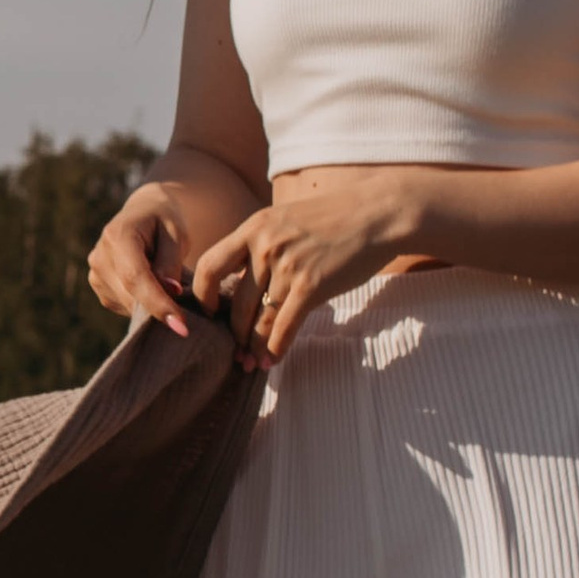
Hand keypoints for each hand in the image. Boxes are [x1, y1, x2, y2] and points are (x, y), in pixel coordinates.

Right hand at [87, 189, 201, 338]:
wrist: (144, 213)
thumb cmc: (165, 220)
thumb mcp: (176, 234)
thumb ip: (170, 261)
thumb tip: (169, 291)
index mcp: (117, 236)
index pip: (135, 277)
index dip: (157, 303)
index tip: (181, 325)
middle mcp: (99, 256)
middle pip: (130, 295)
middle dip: (160, 308)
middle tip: (188, 312)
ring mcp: (96, 274)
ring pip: (128, 305)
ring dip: (152, 305)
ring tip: (169, 285)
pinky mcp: (100, 288)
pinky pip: (125, 307)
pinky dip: (143, 303)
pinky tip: (154, 287)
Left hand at [189, 170, 432, 364]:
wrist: (376, 214)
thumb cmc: (332, 219)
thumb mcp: (284, 219)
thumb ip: (259, 245)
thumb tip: (237, 279)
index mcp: (253, 229)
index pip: (209, 266)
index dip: (202, 295)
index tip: (209, 313)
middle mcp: (265, 247)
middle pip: (235, 303)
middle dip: (233, 334)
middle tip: (233, 351)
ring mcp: (288, 267)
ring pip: (260, 319)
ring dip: (254, 347)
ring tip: (251, 363)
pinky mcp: (312, 285)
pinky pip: (285, 325)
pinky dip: (276, 348)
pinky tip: (272, 360)